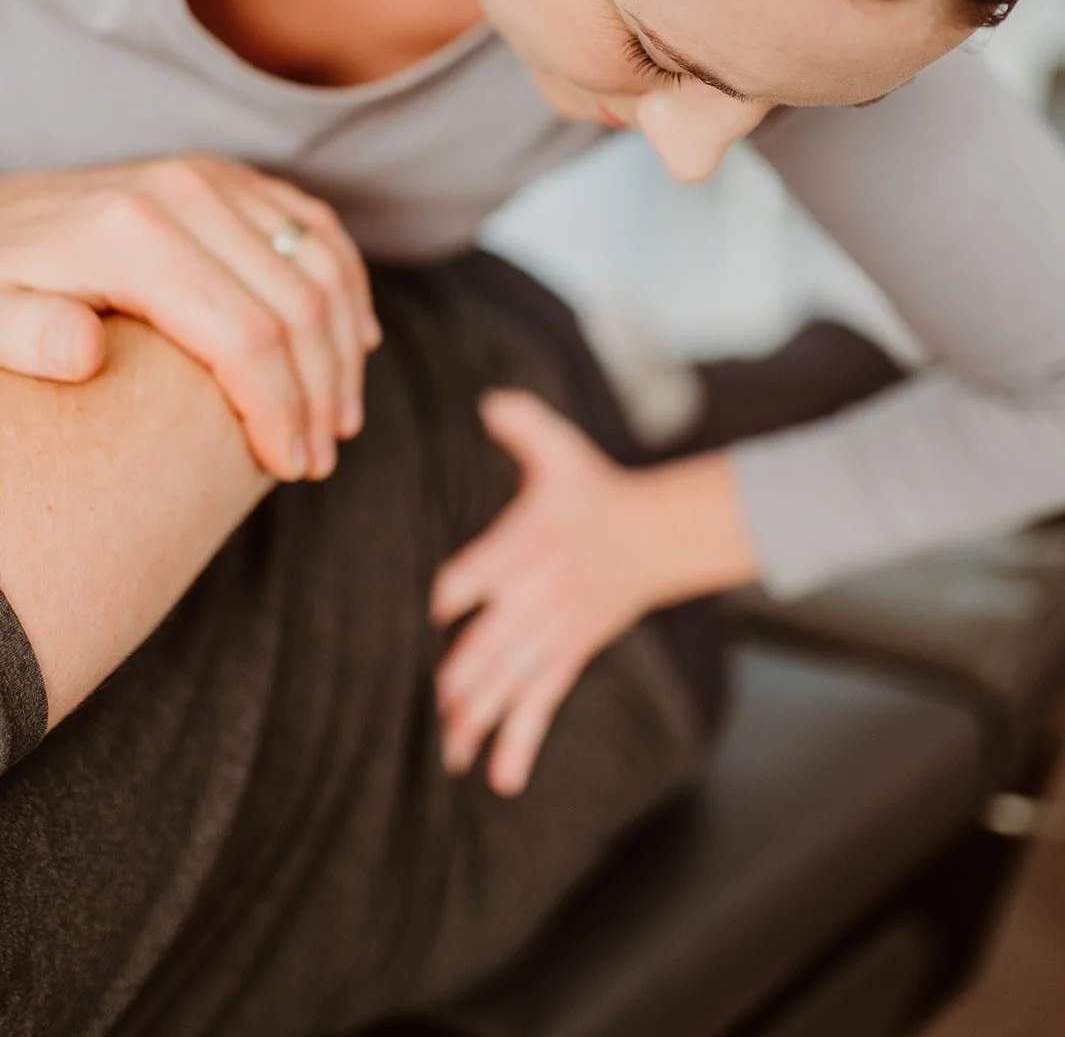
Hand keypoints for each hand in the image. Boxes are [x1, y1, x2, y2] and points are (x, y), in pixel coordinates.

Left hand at [0, 155, 379, 479]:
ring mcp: (216, 178)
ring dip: (344, 351)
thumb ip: (26, 334)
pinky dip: (348, 287)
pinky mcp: (232, 177)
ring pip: (322, 267)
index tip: (290, 465)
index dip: (280, 409)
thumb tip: (81, 355)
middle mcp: (186, 193)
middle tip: (317, 461)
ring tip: (339, 420)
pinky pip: (318, 228)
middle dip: (321, 394)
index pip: (245, 337)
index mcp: (133, 234)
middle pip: (297, 307)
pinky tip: (355, 343)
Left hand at [430, 389, 673, 797]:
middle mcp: (538, 595)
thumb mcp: (560, 450)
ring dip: (479, 719)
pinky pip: (542, 702)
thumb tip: (488, 399)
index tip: (431, 613)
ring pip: (513, 681)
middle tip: (432, 708)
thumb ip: (523, 424)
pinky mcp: (570, 653)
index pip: (482, 573)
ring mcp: (555, 631)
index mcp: (526, 544)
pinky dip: (522, 741)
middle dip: (463, 678)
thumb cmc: (595, 489)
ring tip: (448, 754)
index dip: (456, 593)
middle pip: (494, 642)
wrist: (658, 532)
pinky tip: (500, 779)